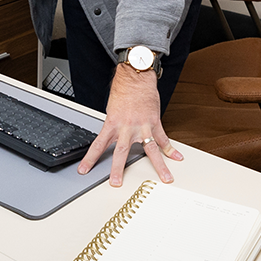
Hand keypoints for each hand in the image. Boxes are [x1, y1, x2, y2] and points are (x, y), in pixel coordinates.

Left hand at [77, 65, 184, 186]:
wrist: (136, 77)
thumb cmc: (123, 91)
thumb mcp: (112, 110)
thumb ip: (113, 127)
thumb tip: (112, 139)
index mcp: (112, 124)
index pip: (98, 145)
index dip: (89, 159)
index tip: (83, 170)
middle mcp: (126, 127)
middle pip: (121, 152)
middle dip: (117, 169)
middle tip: (116, 183)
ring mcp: (142, 126)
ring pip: (150, 150)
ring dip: (159, 166)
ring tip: (165, 178)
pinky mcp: (154, 122)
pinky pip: (163, 139)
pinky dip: (170, 149)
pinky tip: (177, 157)